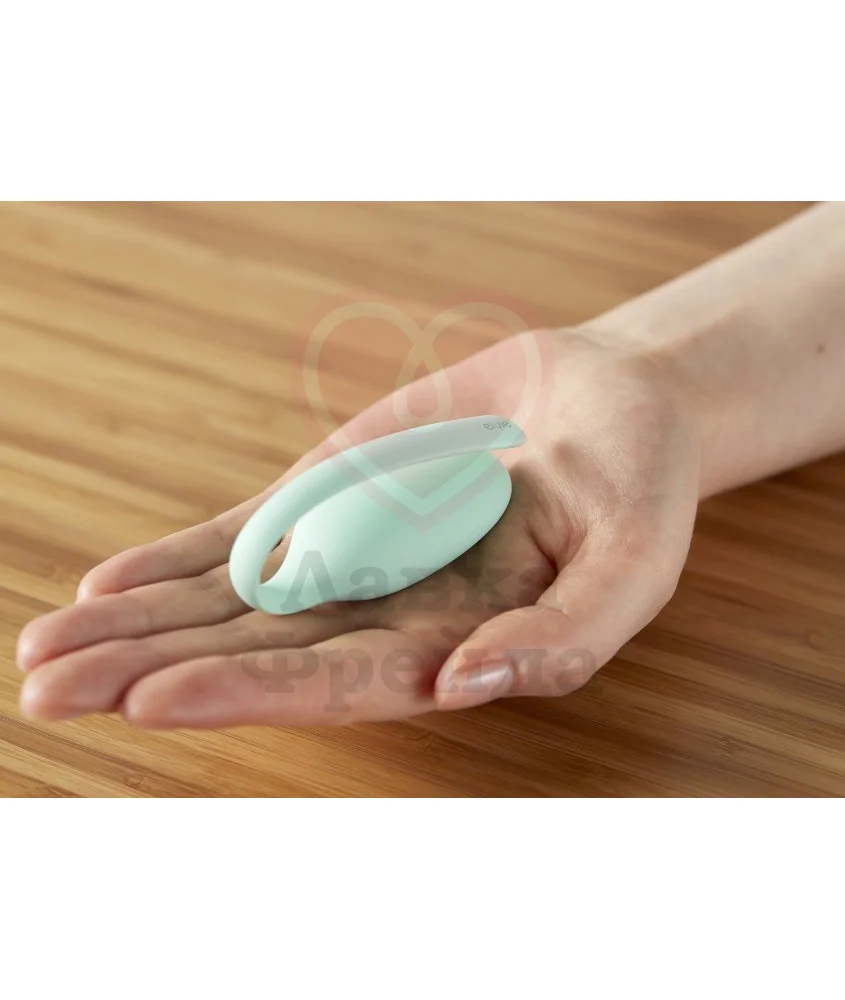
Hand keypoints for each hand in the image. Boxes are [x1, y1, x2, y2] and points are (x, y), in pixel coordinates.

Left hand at [17, 327, 702, 727]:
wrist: (607, 401)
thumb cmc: (636, 482)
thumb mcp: (637, 556)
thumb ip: (570, 633)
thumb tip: (467, 687)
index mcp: (457, 639)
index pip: (341, 681)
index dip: (252, 692)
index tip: (153, 700)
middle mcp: (389, 607)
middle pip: (259, 650)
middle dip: (152, 670)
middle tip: (45, 693)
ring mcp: (355, 550)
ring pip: (233, 597)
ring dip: (140, 622)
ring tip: (44, 653)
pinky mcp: (335, 495)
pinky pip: (246, 534)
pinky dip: (175, 559)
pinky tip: (106, 585)